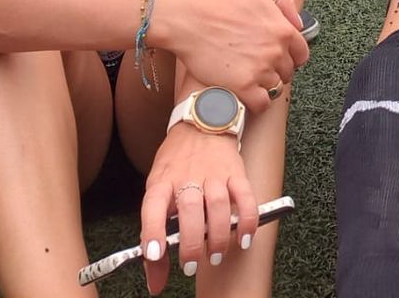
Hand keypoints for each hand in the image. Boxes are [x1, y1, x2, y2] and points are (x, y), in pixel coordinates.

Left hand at [139, 125, 257, 290]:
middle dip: (192, 242)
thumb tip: (155, 281)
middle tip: (190, 266)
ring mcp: (214, 172)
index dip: (151, 231)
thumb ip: (155, 232)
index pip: (152, 206)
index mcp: (161, 180)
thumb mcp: (158, 187)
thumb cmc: (177, 161)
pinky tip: (244, 238)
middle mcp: (187, 175)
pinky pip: (246, 196)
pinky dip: (247, 219)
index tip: (153, 254)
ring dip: (218, 235)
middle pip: (189, 209)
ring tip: (216, 256)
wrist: (203, 117)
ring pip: (217, 205)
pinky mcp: (236, 171)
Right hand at [159, 0, 307, 114]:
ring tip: (250, 80)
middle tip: (259, 67)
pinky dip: (256, 103)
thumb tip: (298, 23)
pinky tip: (247, 95)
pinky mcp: (243, 87)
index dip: (292, 57)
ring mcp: (260, 70)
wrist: (191, 19)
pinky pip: (262, 104)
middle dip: (277, 71)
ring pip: (275, 88)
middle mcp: (275, 51)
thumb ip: (285, 2)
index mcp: (283, 30)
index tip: (280, 59)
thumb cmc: (221, 2)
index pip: (301, 54)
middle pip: (288, 72)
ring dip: (265, 86)